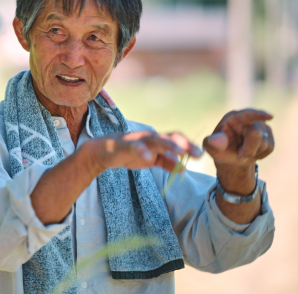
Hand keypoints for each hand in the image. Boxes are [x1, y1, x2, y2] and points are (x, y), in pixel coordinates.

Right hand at [85, 130, 202, 174]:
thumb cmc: (129, 154)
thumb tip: (184, 169)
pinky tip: (148, 157)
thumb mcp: (151, 160)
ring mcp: (137, 140)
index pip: (176, 140)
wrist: (103, 152)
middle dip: (184, 145)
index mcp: (158, 141)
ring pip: (155, 139)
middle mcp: (150, 137)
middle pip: (169, 137)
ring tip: (179, 152)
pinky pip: (133, 147)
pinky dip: (141, 151)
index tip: (202, 156)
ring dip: (168, 144)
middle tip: (198, 154)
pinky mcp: (124, 145)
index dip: (189, 146)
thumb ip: (167, 163)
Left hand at [203, 109, 273, 167]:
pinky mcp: (269, 135)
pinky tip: (251, 152)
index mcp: (233, 117)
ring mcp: (261, 126)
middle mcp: (248, 119)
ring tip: (242, 153)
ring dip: (252, 153)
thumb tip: (215, 140)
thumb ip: (211, 143)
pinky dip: (260, 154)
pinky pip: (270, 148)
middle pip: (256, 134)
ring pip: (265, 143)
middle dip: (248, 149)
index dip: (258, 115)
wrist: (230, 156)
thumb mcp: (210, 147)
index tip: (270, 117)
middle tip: (239, 157)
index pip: (247, 114)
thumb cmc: (219, 149)